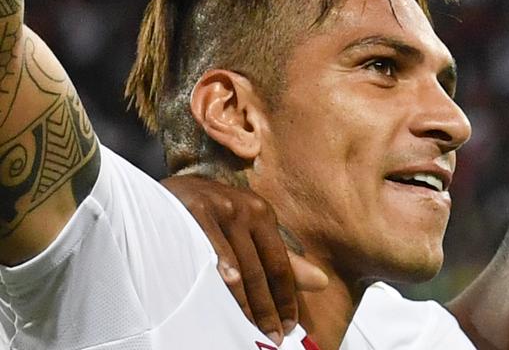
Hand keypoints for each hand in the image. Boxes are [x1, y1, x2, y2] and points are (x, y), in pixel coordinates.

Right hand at [161, 175, 327, 345]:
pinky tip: (227, 298)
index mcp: (262, 212)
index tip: (290, 324)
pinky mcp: (194, 212)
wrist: (171, 190)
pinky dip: (221, 277)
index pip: (280, 263)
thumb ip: (283, 256)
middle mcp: (245, 209)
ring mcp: (220, 209)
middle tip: (273, 336)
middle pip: (261, 269)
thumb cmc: (213, 213)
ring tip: (253, 330)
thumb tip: (320, 282)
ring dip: (247, 303)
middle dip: (268, 307)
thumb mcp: (249, 228)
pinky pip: (211, 254)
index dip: (286, 297)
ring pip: (238, 267)